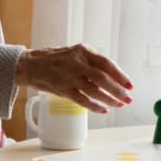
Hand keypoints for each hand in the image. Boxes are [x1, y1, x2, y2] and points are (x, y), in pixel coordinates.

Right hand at [17, 44, 133, 113]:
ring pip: (94, 91)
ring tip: (120, 104)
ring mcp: (69, 77)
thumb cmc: (55, 59)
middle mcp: (76, 63)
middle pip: (103, 78)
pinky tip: (103, 110)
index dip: (120, 75)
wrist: (30, 65)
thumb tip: (112, 77)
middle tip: (128, 98)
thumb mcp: (75, 53)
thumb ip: (91, 62)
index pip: (107, 63)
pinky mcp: (62, 90)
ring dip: (109, 99)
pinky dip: (94, 106)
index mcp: (82, 51)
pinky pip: (82, 100)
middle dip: (118, 90)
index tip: (130, 84)